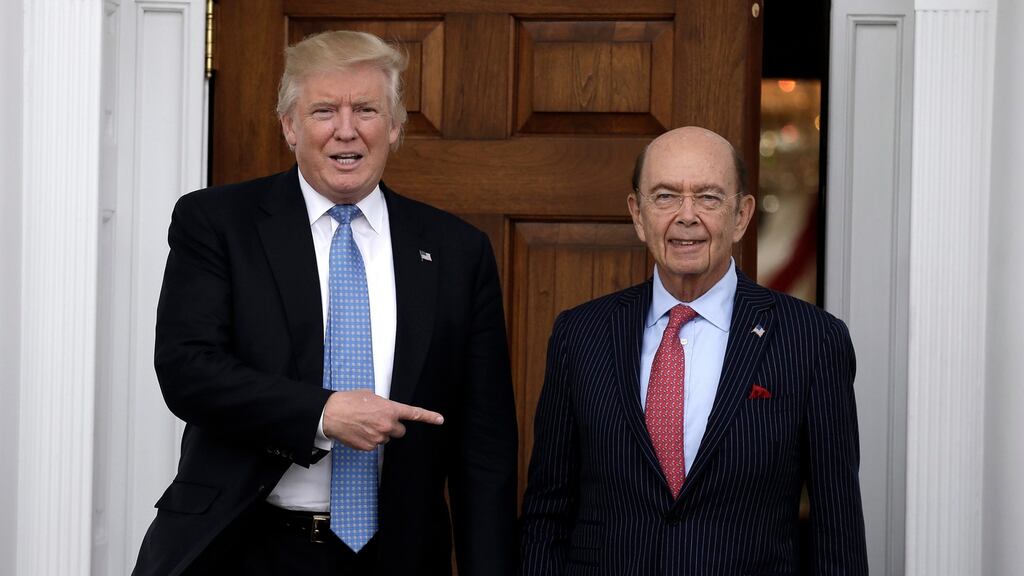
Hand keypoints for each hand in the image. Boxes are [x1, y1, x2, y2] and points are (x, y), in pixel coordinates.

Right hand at [322, 389, 443, 450]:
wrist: (330, 414)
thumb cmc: (348, 401)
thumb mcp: (369, 395)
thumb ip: (382, 403)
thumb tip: (383, 408)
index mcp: (390, 409)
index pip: (413, 413)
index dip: (429, 417)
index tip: (440, 419)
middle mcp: (387, 425)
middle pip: (400, 431)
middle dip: (393, 427)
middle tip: (378, 420)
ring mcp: (379, 438)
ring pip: (386, 438)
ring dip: (380, 433)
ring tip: (364, 424)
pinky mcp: (369, 447)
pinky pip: (375, 445)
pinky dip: (369, 440)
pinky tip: (359, 432)